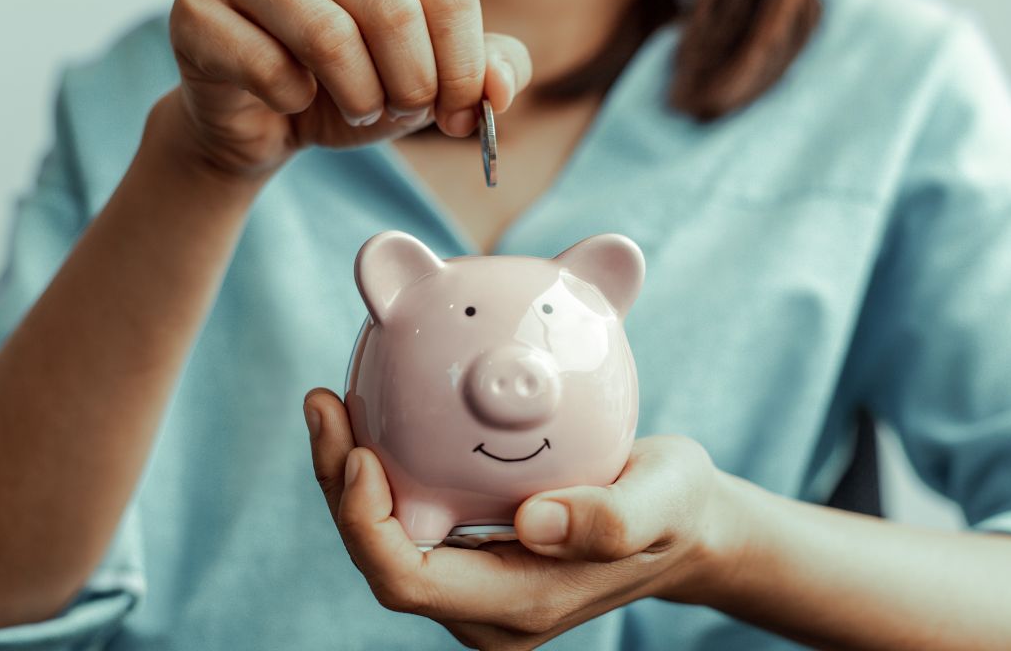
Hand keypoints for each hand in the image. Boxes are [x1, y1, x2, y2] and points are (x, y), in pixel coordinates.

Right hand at [166, 0, 531, 177]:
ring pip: (329, 35)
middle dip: (414, 83)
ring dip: (360, 96)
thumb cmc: (351, 88)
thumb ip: (483, 73)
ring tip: (359, 110)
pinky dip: (294, 103)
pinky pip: (267, 67)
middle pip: (393, 9)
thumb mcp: (429, 82)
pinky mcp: (198, 10)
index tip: (460, 114)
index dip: (464, 69)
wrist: (263, 122)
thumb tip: (500, 88)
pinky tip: (292, 101)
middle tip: (405, 113)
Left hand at [303, 388, 740, 649]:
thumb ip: (612, 519)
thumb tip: (532, 523)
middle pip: (382, 560)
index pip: (409, 581)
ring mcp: (477, 585)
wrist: (684, 525)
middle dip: (338, 488)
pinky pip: (410, 518)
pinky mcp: (477, 556)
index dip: (366, 525)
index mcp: (520, 606)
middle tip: (325, 403)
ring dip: (347, 476)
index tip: (360, 452)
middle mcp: (485, 607)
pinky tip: (377, 414)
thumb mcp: (666, 501)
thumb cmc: (676, 510)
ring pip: (386, 538)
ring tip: (332, 402)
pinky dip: (384, 470)